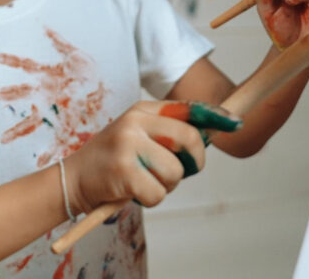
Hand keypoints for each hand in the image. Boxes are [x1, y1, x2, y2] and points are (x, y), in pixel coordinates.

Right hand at [62, 100, 240, 212]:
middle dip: (192, 163)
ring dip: (166, 185)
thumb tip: (207, 137)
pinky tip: (134, 192)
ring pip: (175, 171)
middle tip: (179, 173)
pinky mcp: (124, 172)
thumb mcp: (135, 135)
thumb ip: (165, 132)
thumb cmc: (112, 161)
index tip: (235, 123)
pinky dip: (151, 199)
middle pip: (189, 139)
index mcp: (141, 110)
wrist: (73, 179)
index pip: (186, 109)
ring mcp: (128, 145)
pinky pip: (160, 193)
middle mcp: (134, 122)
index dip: (214, 117)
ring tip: (144, 181)